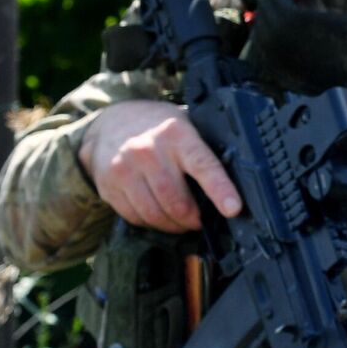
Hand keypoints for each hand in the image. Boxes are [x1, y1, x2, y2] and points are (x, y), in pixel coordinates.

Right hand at [77, 99, 241, 232]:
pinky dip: (151, 222)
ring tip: (182, 222)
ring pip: (155, 214)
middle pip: (177, 201)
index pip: (203, 166)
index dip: (220, 190)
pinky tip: (158, 215)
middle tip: (201, 221)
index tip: (233, 209)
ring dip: (173, 225)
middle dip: (194, 218)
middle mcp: (148, 151)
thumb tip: (238, 180)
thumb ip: (205, 150)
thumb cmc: (160, 127)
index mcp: (176, 134)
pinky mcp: (108, 186)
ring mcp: (124, 169)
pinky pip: (135, 216)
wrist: (113, 121)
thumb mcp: (186, 126)